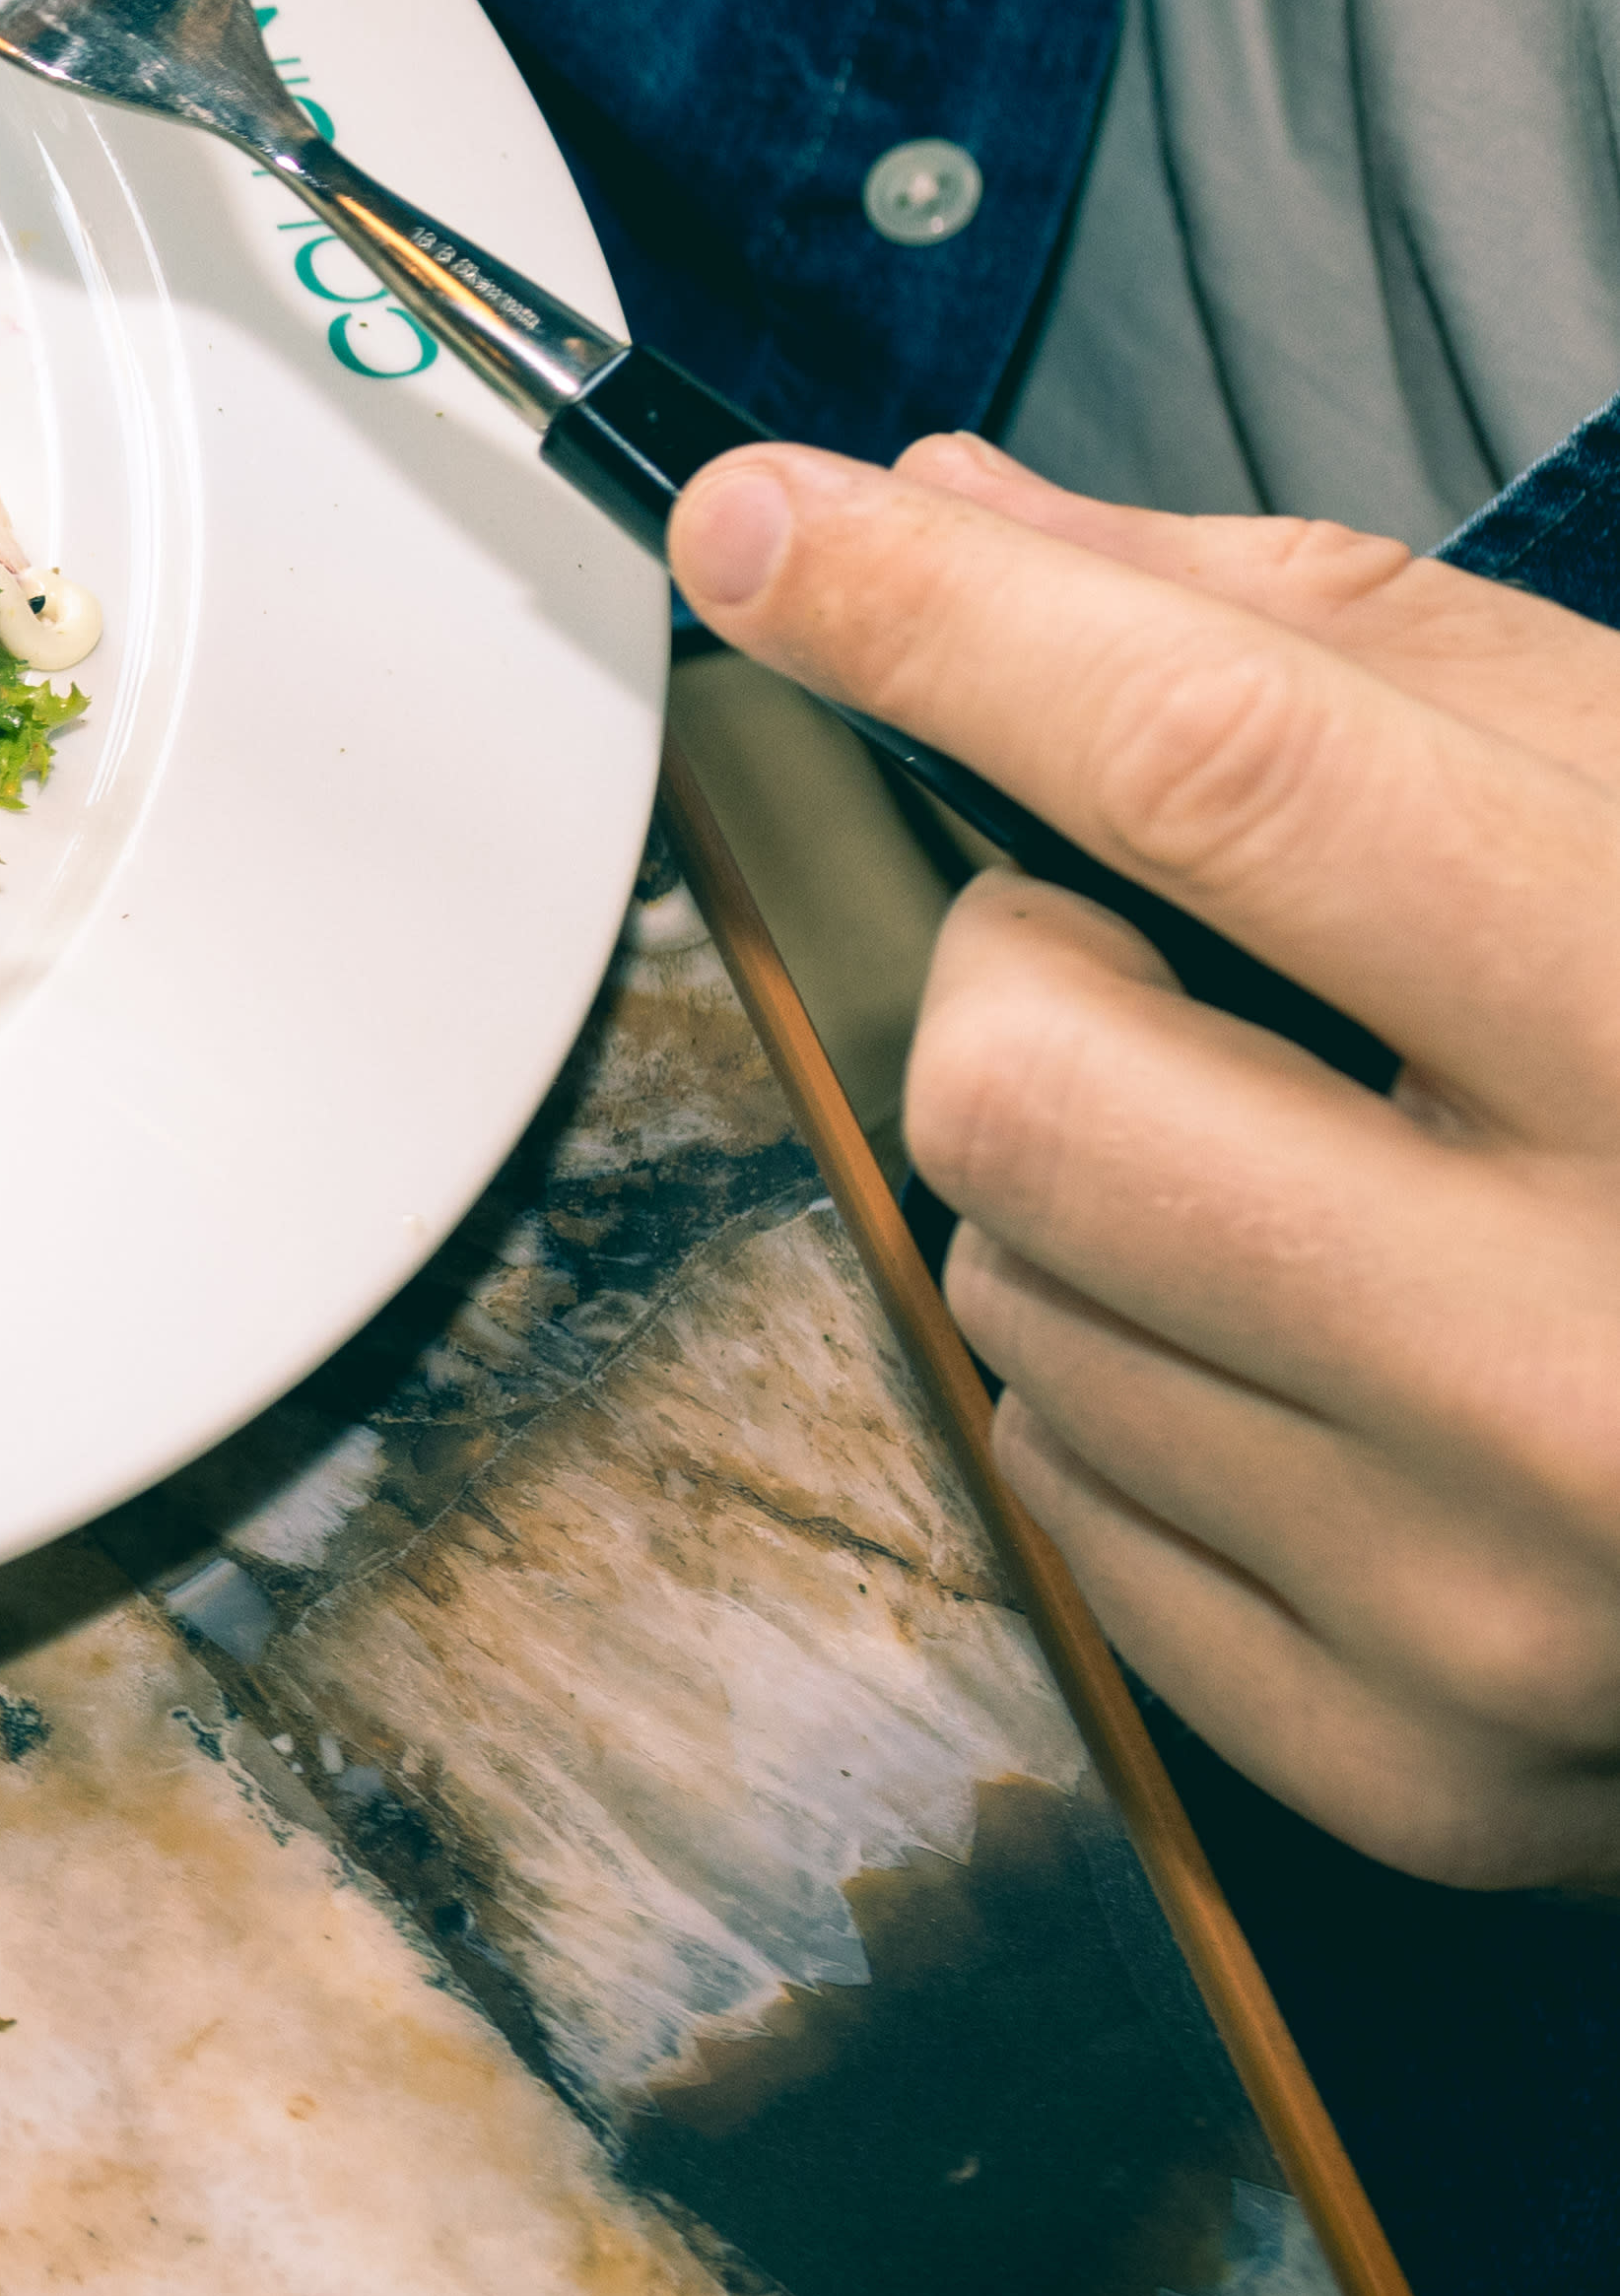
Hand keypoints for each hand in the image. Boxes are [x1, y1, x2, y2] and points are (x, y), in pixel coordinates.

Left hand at [674, 433, 1619, 1891]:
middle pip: (1026, 1072)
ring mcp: (1506, 1594)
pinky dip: (1150, 1401)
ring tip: (1338, 1181)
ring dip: (1094, 1197)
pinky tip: (1352, 1371)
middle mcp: (1605, 1348)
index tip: (760, 530)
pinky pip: (1069, 1501)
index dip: (950, 625)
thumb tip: (963, 531)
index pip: (1230, 774)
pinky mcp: (1418, 1765)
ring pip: (1009, 1293)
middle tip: (1173, 957)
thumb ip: (1335, 654)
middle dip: (1028, 970)